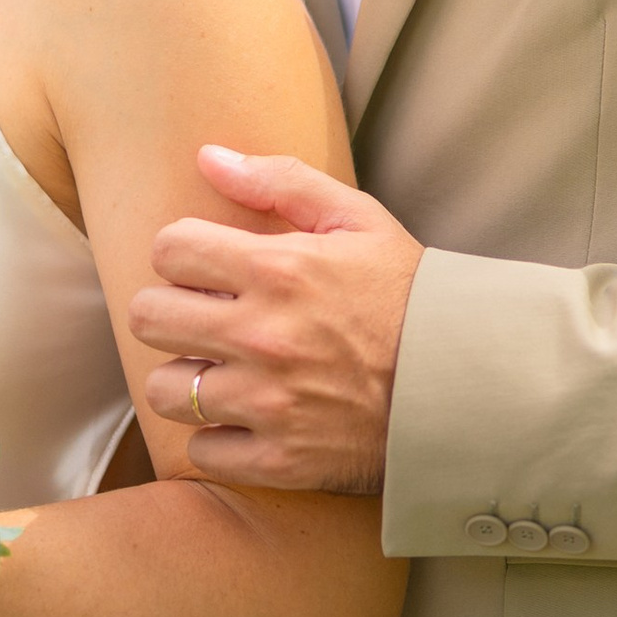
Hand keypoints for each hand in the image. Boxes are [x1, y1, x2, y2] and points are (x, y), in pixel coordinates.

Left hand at [131, 147, 422, 495]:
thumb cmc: (409, 295)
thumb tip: (207, 157)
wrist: (467, 383)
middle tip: (205, 318)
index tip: (208, 268)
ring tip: (221, 371)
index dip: (183, 254)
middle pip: (148, 318)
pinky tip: (245, 419)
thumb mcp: (359, 220)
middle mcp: (264, 335)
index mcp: (280, 269)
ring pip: (165, 390)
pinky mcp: (280, 459)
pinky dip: (217, 438)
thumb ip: (280, 181)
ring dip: (187, 379)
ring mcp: (269, 403)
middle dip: (171, 312)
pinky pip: (201, 451)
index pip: (168, 249)